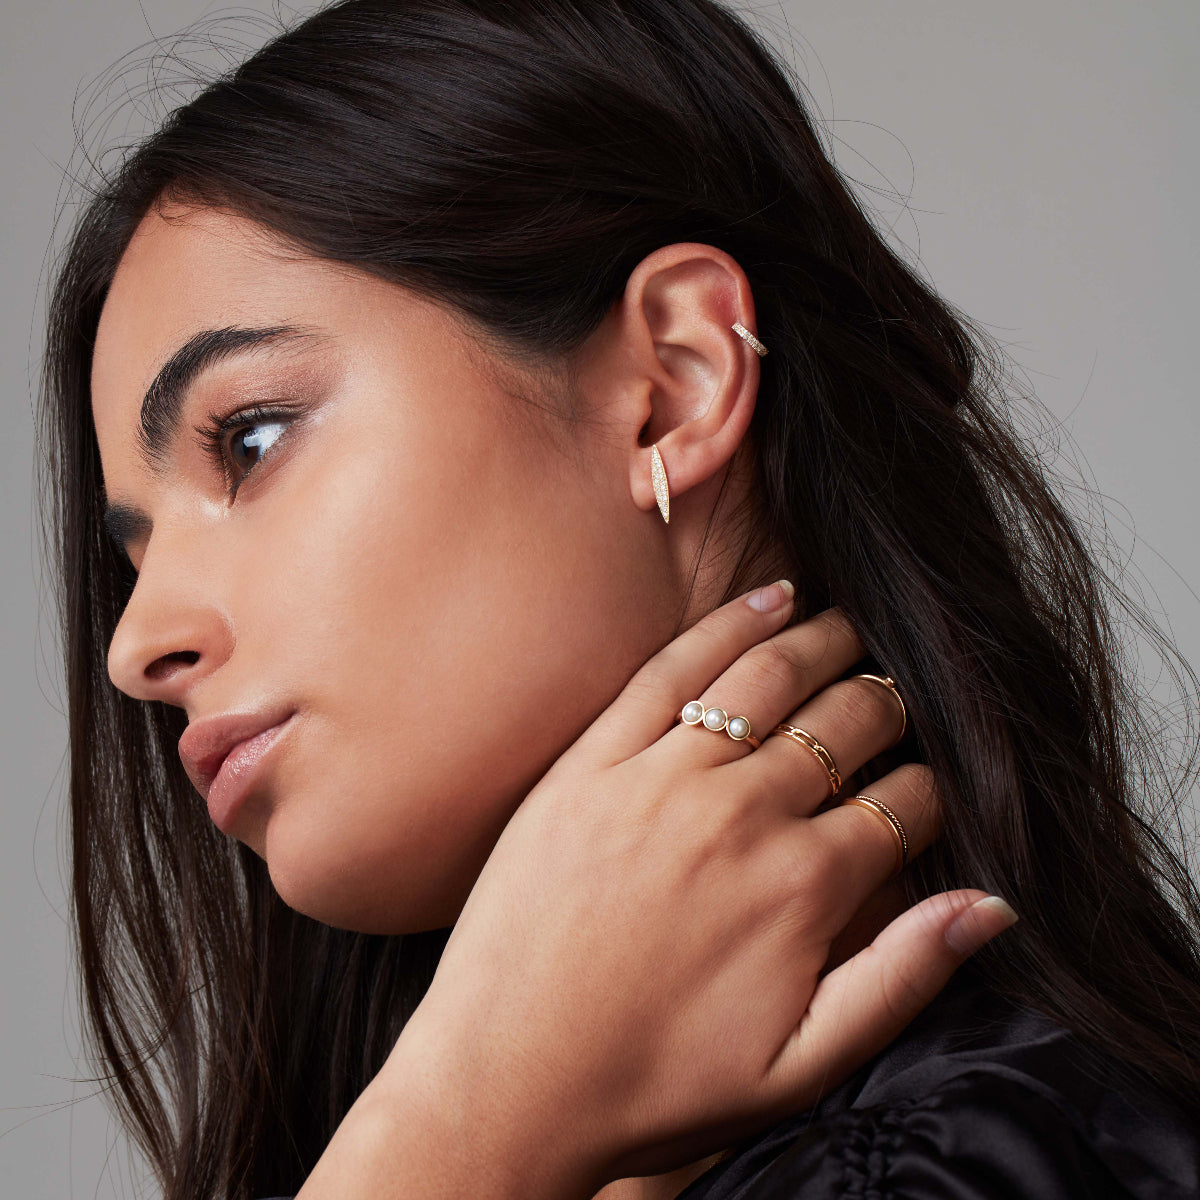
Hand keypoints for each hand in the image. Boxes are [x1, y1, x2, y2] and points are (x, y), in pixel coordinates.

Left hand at [385, 584, 1017, 1197]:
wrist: (506, 1078)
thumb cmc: (653, 1085)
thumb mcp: (799, 1069)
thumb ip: (902, 979)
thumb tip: (992, 905)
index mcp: (802, 887)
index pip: (902, 802)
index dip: (932, 787)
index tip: (930, 784)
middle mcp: (741, 815)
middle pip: (845, 724)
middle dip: (887, 703)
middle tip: (896, 696)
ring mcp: (662, 779)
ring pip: (769, 681)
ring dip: (825, 642)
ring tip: (850, 625)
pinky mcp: (592, 762)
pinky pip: (672, 671)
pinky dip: (729, 625)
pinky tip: (768, 599)